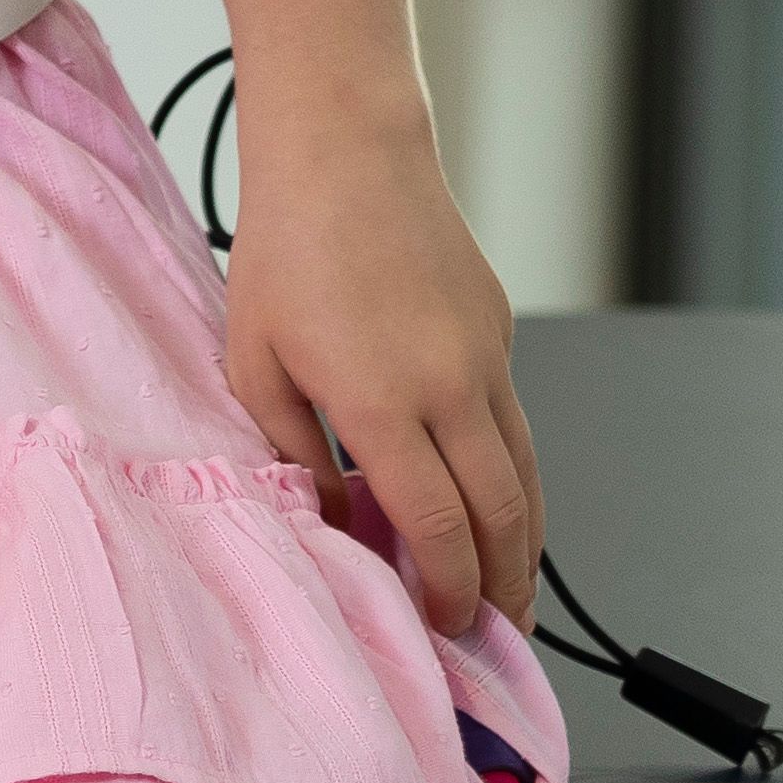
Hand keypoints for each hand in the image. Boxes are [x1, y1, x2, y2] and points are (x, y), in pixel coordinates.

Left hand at [217, 113, 536, 631]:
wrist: (348, 149)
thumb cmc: (287, 248)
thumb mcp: (254, 360)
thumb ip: (292, 452)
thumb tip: (333, 520)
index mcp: (381, 400)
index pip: (435, 526)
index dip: (446, 589)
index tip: (443, 625)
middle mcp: (451, 385)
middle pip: (503, 515)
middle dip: (504, 587)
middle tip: (492, 633)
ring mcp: (486, 357)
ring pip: (527, 475)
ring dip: (525, 543)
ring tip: (509, 590)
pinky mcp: (501, 332)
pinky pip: (515, 424)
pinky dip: (513, 476)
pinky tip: (489, 500)